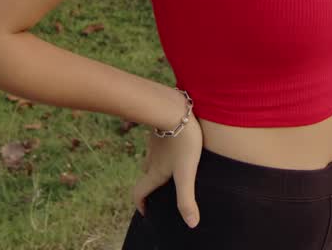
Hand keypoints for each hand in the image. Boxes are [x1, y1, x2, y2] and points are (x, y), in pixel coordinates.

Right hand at [131, 114, 204, 228]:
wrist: (175, 109)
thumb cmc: (183, 142)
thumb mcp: (186, 173)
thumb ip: (186, 198)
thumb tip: (191, 224)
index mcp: (156, 172)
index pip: (140, 192)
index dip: (140, 204)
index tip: (146, 212)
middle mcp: (152, 159)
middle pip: (146, 174)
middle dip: (151, 183)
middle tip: (161, 189)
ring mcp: (155, 142)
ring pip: (153, 157)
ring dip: (158, 164)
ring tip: (171, 167)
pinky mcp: (162, 128)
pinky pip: (160, 141)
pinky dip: (165, 146)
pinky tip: (177, 142)